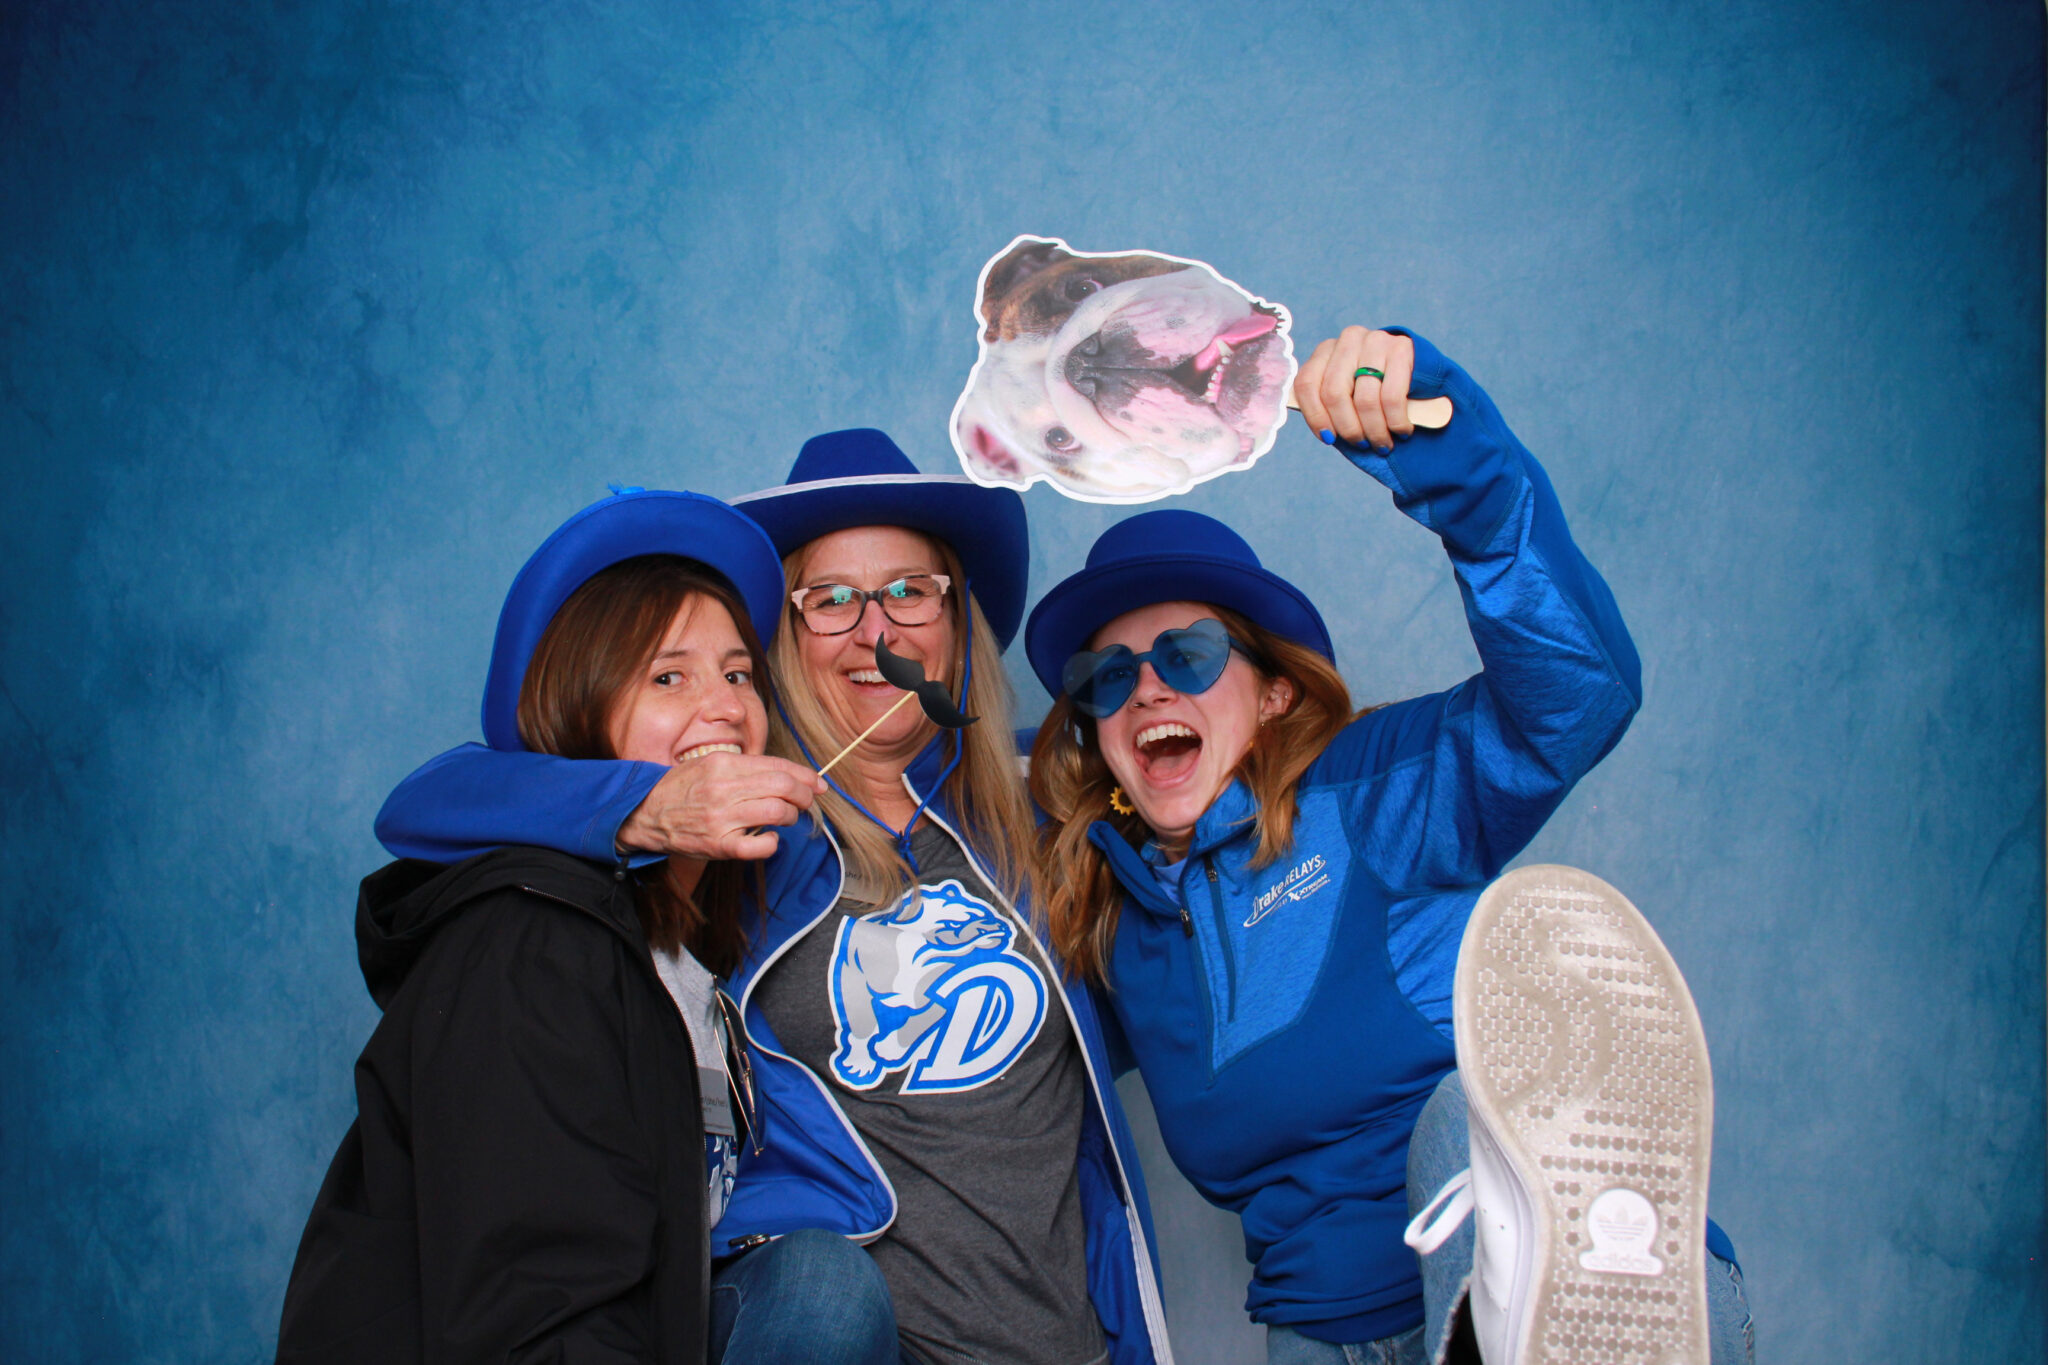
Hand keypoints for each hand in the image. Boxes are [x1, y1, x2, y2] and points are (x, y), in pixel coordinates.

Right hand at [615, 753, 825, 860]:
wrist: (644, 813)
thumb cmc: (682, 788)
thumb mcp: (709, 763)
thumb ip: (745, 768)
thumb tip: (786, 775)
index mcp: (724, 764)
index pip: (778, 766)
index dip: (805, 775)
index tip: (818, 784)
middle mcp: (723, 788)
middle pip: (784, 787)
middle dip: (804, 795)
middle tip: (807, 801)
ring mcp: (721, 818)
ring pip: (777, 812)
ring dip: (791, 816)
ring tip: (785, 818)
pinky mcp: (718, 845)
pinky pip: (758, 846)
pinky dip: (771, 843)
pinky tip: (769, 838)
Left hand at [1294, 326, 1414, 450]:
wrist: (1420, 370)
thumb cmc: (1376, 388)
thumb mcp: (1349, 392)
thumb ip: (1331, 405)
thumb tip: (1325, 433)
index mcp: (1326, 349)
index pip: (1307, 383)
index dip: (1315, 416)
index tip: (1329, 438)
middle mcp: (1349, 340)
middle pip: (1334, 393)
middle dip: (1348, 428)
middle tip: (1361, 444)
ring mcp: (1375, 341)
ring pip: (1364, 399)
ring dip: (1374, 430)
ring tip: (1382, 444)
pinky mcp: (1401, 349)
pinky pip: (1392, 397)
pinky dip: (1396, 422)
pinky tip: (1401, 431)